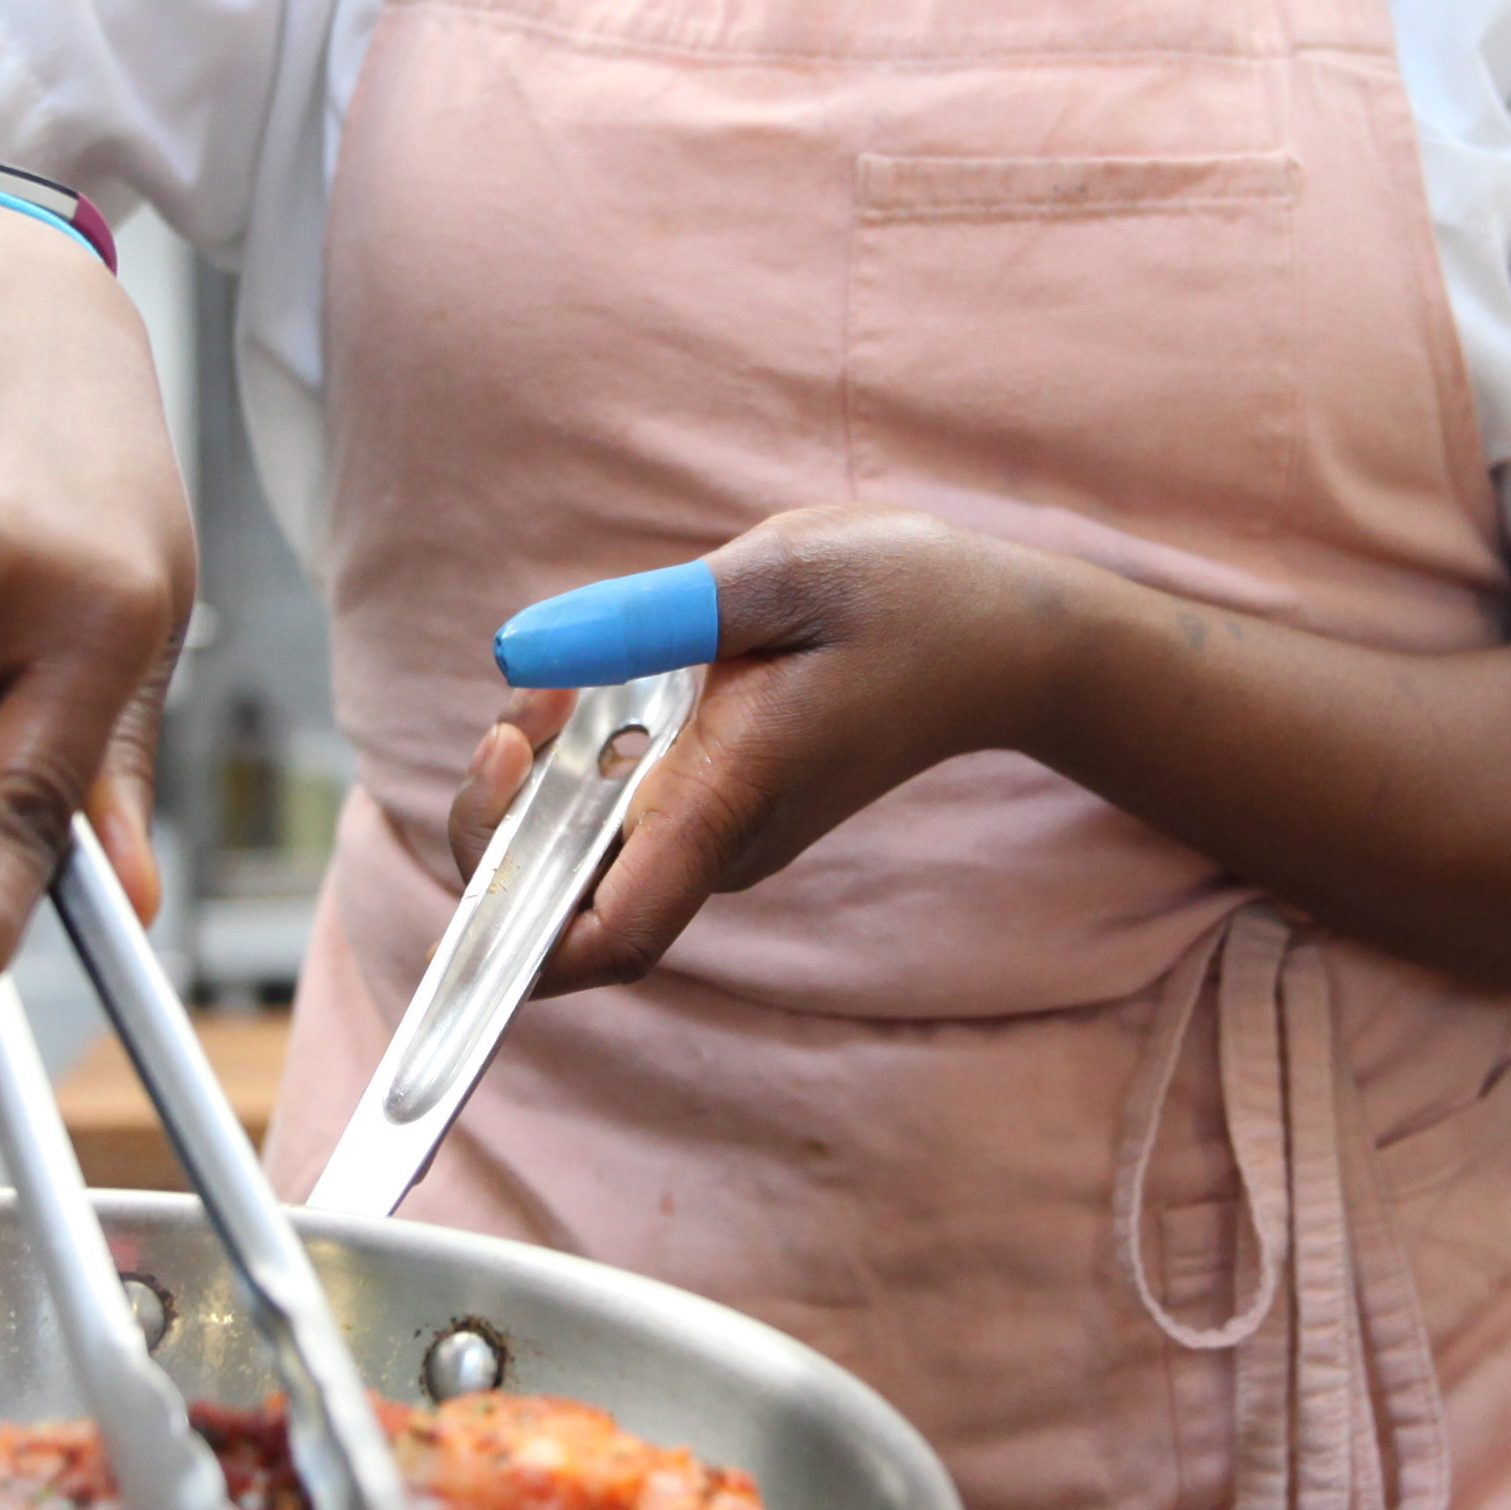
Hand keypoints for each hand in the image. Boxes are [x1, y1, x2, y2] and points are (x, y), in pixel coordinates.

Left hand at [437, 504, 1078, 991]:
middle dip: (503, 815)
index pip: (605, 939)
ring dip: (543, 776)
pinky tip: (618, 678)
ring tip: (578, 673)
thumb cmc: (908, 599)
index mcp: (731, 802)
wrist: (1007, 646)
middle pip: (564, 904)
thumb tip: (523, 649)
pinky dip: (585, 759)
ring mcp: (723, 838)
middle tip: (531, 705)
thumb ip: (653, 614)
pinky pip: (621, 815)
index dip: (514, 916)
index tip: (507, 773)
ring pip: (584, 852)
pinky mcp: (724, 811)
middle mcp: (721, 846)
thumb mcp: (787, 569)